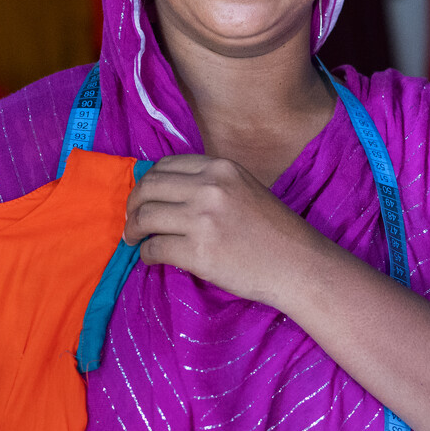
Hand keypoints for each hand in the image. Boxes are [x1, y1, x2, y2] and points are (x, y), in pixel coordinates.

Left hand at [122, 154, 332, 308]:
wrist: (298, 265)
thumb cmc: (274, 231)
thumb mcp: (245, 188)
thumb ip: (210, 184)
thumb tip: (167, 193)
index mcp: (220, 168)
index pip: (165, 166)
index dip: (147, 183)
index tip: (144, 198)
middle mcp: (209, 188)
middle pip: (148, 187)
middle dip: (133, 205)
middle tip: (131, 221)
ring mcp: (202, 220)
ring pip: (145, 217)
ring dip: (133, 229)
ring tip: (134, 240)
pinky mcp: (198, 252)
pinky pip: (154, 248)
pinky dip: (146, 254)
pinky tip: (151, 258)